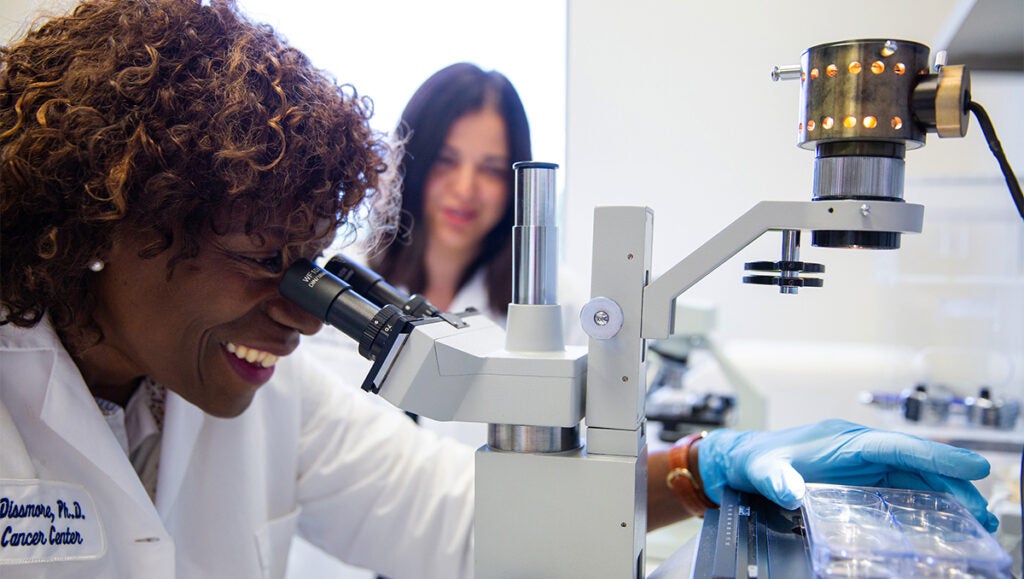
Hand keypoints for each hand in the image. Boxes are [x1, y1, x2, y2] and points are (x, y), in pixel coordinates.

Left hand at [698, 418, 998, 531]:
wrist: (744, 461)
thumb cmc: (756, 461)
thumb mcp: (762, 471)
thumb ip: (776, 480)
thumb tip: (790, 492)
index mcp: (844, 441)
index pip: (897, 446)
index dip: (936, 455)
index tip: (973, 466)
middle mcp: (860, 450)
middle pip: (916, 463)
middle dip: (953, 483)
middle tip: (984, 512)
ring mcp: (863, 465)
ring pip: (915, 476)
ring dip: (947, 495)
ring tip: (980, 520)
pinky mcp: (861, 481)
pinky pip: (902, 489)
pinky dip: (928, 502)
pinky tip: (948, 521)